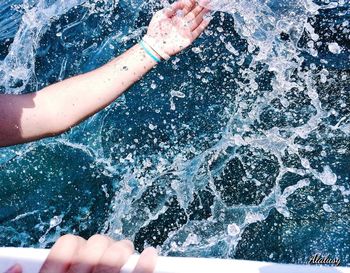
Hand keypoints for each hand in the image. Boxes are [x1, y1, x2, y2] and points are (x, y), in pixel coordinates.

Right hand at [5, 234, 156, 272]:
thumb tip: (15, 268)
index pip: (63, 251)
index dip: (74, 243)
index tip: (81, 247)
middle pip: (92, 251)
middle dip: (102, 244)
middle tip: (110, 248)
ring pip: (112, 260)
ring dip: (122, 249)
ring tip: (126, 250)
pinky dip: (144, 267)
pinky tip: (150, 255)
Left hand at [146, 0, 210, 56]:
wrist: (154, 45)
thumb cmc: (155, 30)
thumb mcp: (162, 14)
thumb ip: (172, 8)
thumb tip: (182, 1)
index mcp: (176, 17)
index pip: (187, 7)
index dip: (193, 2)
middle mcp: (182, 23)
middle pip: (194, 13)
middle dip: (201, 6)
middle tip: (208, 0)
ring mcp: (186, 31)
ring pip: (197, 20)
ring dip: (204, 13)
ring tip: (210, 6)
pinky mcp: (188, 39)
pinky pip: (197, 31)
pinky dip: (202, 26)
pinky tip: (207, 19)